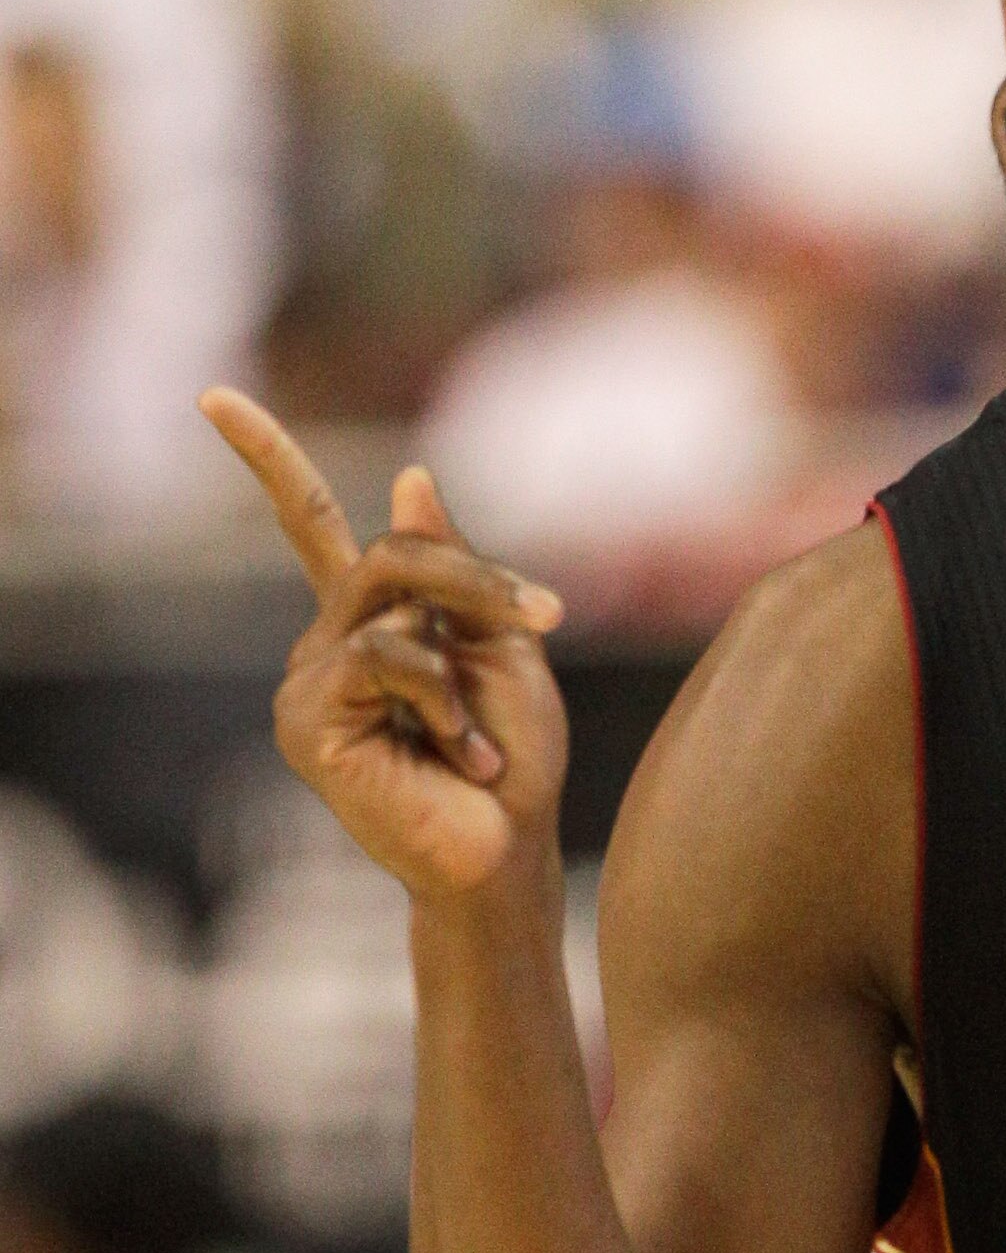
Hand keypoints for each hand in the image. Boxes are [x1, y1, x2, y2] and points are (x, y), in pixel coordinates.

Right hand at [202, 389, 566, 900]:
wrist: (507, 854)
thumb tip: (411, 476)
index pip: (306, 523)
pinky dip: (439, 699)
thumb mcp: (505, 648)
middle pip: (391, 552)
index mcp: (372, 622)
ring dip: (466, 657)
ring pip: (392, 598)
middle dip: (476, 581)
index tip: (213, 398)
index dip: (263, 457)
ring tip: (479, 742)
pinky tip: (456, 756)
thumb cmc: (515, 765)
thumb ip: (458, 568)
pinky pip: (383, 658)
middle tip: (545, 618)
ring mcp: (307, 683)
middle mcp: (327, 646)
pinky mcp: (304, 722)